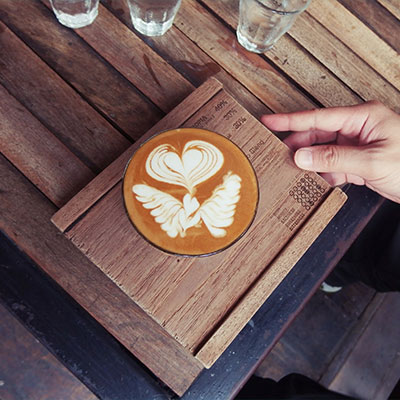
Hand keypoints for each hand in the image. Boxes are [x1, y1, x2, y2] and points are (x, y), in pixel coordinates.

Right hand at [261, 101, 399, 202]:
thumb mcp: (372, 161)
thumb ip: (334, 158)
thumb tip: (302, 156)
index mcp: (363, 118)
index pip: (318, 118)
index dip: (290, 121)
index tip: (269, 121)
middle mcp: (358, 129)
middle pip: (317, 134)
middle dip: (298, 145)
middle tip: (277, 154)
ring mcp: (357, 146)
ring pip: (324, 152)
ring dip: (310, 162)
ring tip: (292, 170)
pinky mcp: (359, 163)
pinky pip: (334, 166)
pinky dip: (325, 174)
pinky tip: (316, 181)